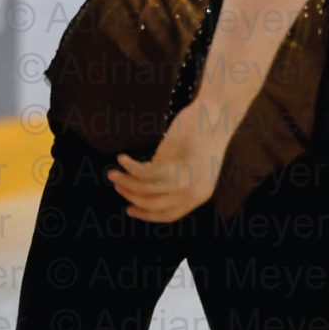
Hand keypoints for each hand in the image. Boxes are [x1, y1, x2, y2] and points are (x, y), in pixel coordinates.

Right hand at [108, 100, 230, 222]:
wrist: (216, 115)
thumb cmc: (200, 136)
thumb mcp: (187, 164)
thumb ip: (168, 178)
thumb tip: (139, 187)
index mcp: (200, 195)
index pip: (169, 214)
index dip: (147, 214)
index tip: (129, 208)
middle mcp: (194, 192)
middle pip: (153, 203)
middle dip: (131, 195)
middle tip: (117, 185)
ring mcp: (186, 179)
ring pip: (145, 188)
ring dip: (125, 181)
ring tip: (112, 173)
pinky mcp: (177, 162)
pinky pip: (144, 172)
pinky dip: (129, 167)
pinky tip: (121, 158)